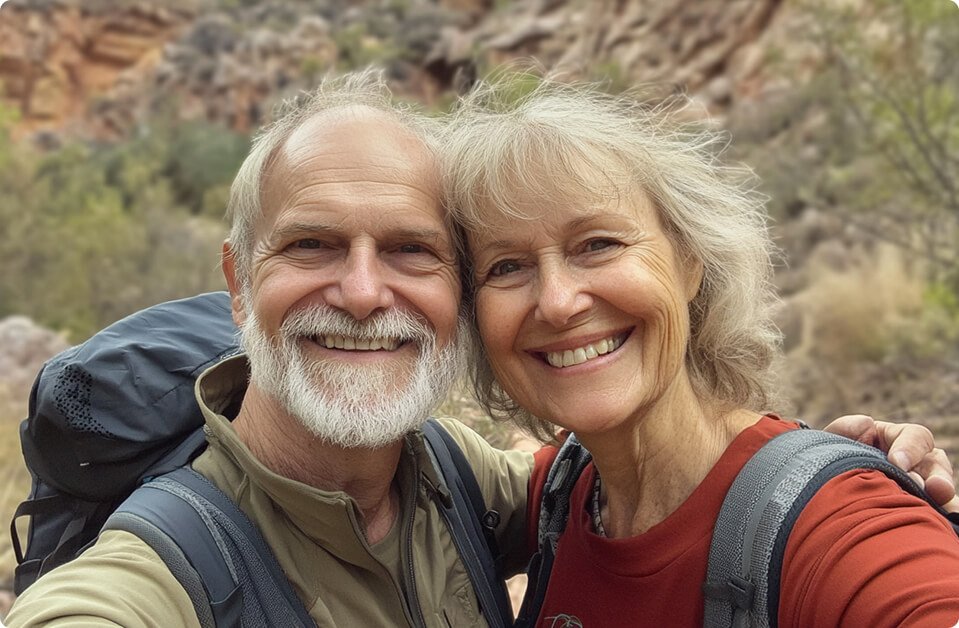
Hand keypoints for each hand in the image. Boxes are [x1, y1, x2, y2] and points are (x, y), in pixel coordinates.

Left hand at [823, 414, 957, 511]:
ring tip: (943, 510)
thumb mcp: (835, 439)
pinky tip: (940, 525)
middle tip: (933, 489)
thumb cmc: (835, 457)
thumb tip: (866, 423)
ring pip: (942, 492)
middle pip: (937, 466)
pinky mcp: (917, 509)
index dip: (910, 449)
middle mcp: (917, 462)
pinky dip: (939, 518)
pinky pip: (935, 514)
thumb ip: (846, 428)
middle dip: (939, 477)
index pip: (916, 437)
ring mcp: (920, 487)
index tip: (897, 462)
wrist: (825, 487)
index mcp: (898, 439)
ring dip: (945, 500)